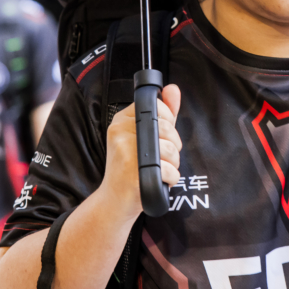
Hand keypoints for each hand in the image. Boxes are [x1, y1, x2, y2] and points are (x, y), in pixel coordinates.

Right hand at [100, 84, 181, 220]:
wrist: (114, 199)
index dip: (169, 121)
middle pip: (166, 128)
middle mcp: (120, 132)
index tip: (163, 135)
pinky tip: (160, 180)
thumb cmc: (131, 166)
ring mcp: (125, 152)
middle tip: (164, 156)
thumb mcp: (144, 135)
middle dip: (173, 145)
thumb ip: (162, 113)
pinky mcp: (132, 173)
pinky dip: (170, 178)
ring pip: (170, 150)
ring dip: (173, 163)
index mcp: (121, 120)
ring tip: (162, 169)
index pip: (156, 107)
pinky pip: (167, 170)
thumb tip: (173, 89)